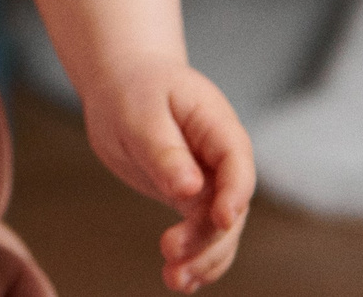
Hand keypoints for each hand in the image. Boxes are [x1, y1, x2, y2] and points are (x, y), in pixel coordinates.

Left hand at [84, 58, 252, 291]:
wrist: (125, 85)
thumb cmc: (134, 89)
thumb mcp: (141, 113)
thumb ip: (164, 150)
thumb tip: (188, 189)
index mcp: (217, 125)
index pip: (238, 162)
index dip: (236, 193)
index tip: (221, 219)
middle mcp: (221, 158)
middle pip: (230, 205)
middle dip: (207, 236)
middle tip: (170, 253)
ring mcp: (210, 181)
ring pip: (219, 229)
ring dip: (203, 258)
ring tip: (175, 280)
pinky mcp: (192, 199)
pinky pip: (201, 233)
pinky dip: (195, 258)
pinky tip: (181, 281)